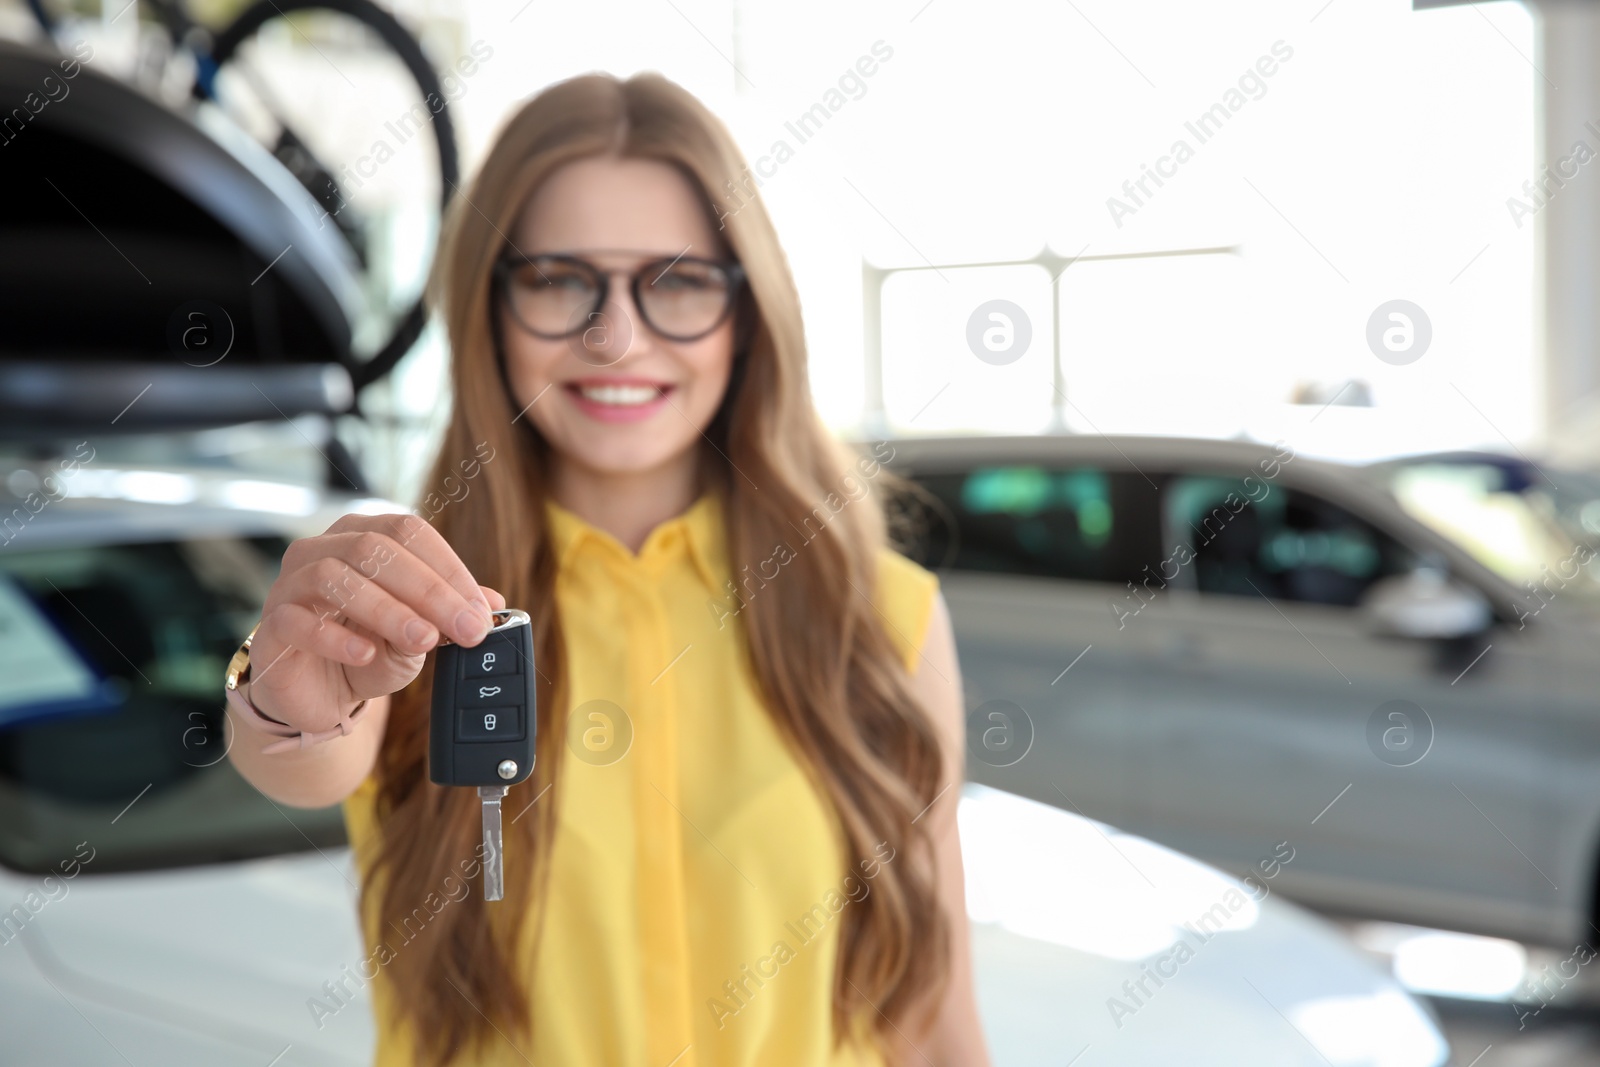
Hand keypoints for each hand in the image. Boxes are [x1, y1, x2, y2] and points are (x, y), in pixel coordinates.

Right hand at [244, 513, 505, 732]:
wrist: (321, 695)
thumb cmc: (368, 650)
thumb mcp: (419, 635)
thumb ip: (449, 616)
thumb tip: (492, 603)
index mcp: (365, 536)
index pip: (409, 533)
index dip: (449, 569)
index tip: (480, 611)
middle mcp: (323, 549)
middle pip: (375, 549)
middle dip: (429, 590)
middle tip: (464, 627)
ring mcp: (290, 584)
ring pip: (334, 577)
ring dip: (387, 609)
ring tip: (423, 640)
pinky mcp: (271, 626)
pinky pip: (297, 621)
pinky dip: (335, 637)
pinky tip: (366, 653)